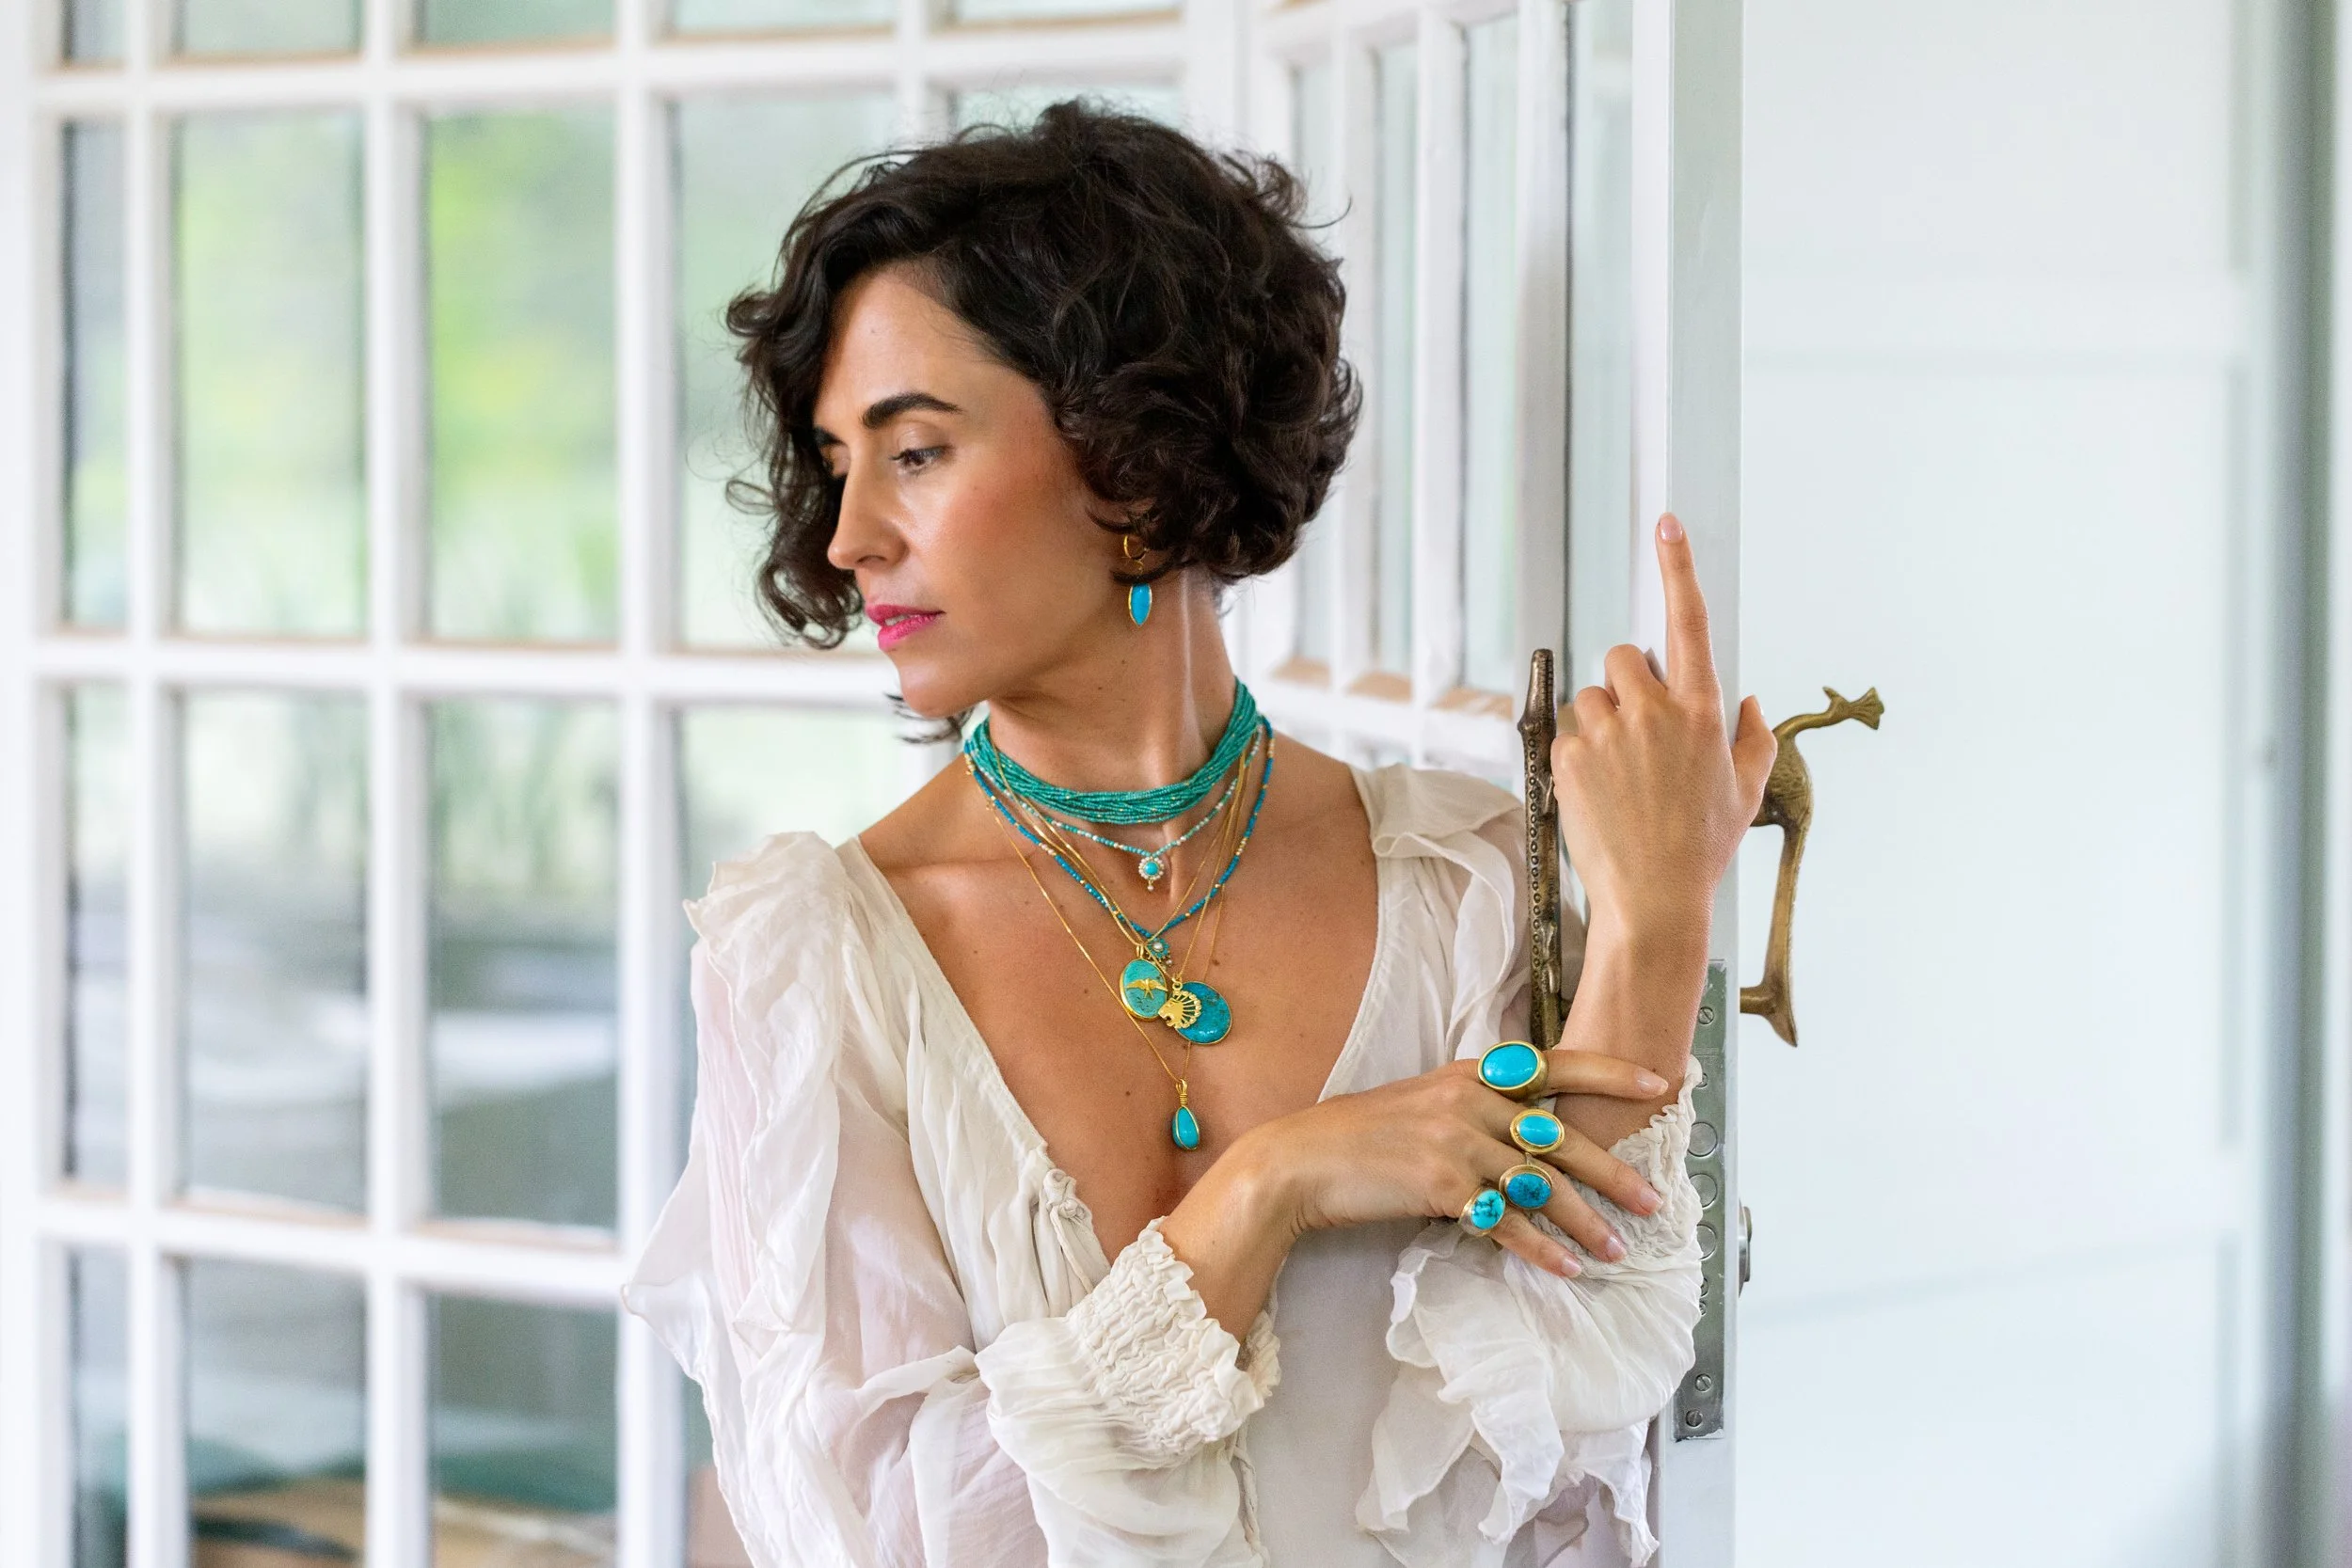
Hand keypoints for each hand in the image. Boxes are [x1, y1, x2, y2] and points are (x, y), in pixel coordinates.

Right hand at [1234, 1050, 1671, 1276]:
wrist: (1304, 1161)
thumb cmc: (1363, 1137)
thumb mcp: (1425, 1103)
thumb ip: (1476, 1111)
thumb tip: (1528, 1136)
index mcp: (1472, 1074)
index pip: (1555, 1065)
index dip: (1610, 1072)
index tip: (1658, 1084)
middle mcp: (1471, 1100)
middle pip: (1561, 1136)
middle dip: (1614, 1172)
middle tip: (1652, 1200)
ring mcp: (1457, 1141)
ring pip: (1541, 1185)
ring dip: (1585, 1222)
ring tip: (1618, 1249)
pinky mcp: (1442, 1184)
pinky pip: (1507, 1221)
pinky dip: (1541, 1249)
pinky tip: (1566, 1268)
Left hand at [1553, 514, 1775, 946]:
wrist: (1654, 899)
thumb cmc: (1704, 847)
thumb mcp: (1746, 792)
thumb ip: (1753, 737)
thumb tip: (1750, 700)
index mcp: (1704, 710)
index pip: (1690, 622)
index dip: (1679, 568)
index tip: (1667, 522)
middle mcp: (1656, 711)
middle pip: (1623, 658)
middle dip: (1628, 685)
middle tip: (1640, 735)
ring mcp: (1609, 733)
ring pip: (1592, 698)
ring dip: (1601, 722)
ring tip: (1621, 776)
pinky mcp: (1570, 757)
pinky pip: (1568, 734)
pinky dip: (1579, 756)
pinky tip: (1599, 795)